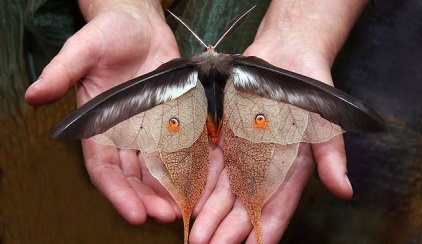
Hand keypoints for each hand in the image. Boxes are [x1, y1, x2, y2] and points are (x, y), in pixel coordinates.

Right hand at [25, 0, 193, 224]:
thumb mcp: (83, 50)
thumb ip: (62, 73)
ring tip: (185, 206)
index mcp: (99, 126)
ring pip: (159, 167)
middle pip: (135, 176)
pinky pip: (181, 144)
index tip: (134, 215)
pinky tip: (201, 179)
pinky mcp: (172, 116)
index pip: (104, 169)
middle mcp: (125, 133)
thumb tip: (33, 95)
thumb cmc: (107, 33)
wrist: (139, 23)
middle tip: (167, 216)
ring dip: (170, 188)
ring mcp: (150, 127)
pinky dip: (189, 163)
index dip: (117, 193)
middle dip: (148, 198)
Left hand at [189, 0, 367, 241]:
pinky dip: (199, 185)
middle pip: (244, 207)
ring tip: (196, 235)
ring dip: (210, 214)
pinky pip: (210, 166)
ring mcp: (242, 154)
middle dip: (227, 230)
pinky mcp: (225, 139)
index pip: (276, 209)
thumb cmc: (309, 91)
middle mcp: (263, 168)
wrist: (285, 57)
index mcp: (289, 171)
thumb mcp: (323, 120)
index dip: (264, 232)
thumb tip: (345, 191)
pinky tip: (188, 202)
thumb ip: (331, 155)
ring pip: (223, 191)